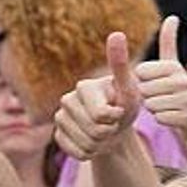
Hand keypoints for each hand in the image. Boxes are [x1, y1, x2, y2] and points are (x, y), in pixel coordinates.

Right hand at [53, 32, 141, 160]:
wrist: (116, 127)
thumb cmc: (124, 105)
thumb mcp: (128, 88)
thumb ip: (121, 65)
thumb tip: (117, 33)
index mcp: (83, 87)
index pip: (101, 115)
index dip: (115, 119)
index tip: (118, 111)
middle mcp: (67, 100)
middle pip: (94, 131)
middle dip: (109, 132)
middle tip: (112, 124)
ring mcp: (60, 119)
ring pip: (85, 144)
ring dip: (101, 144)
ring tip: (104, 132)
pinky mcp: (57, 137)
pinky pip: (77, 153)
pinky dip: (90, 153)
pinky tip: (93, 142)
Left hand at [133, 16, 186, 141]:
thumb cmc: (180, 92)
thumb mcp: (174, 66)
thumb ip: (169, 42)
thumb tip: (172, 17)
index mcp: (174, 67)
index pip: (140, 72)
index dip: (144, 81)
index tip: (157, 84)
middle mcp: (183, 80)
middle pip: (143, 89)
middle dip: (148, 97)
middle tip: (163, 98)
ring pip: (150, 105)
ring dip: (155, 109)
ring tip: (169, 107)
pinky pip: (160, 118)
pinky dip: (163, 120)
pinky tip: (173, 118)